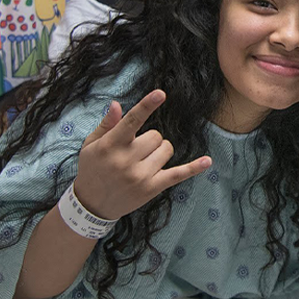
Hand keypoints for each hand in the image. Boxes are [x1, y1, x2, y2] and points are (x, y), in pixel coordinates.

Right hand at [74, 89, 211, 219]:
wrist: (91, 204)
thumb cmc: (92, 169)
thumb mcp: (91, 145)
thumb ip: (107, 125)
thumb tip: (116, 104)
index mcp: (110, 145)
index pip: (132, 121)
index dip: (147, 106)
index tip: (161, 93)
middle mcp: (126, 160)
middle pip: (156, 136)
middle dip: (149, 140)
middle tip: (134, 151)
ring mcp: (140, 175)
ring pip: (166, 149)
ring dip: (159, 152)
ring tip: (142, 162)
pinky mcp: (152, 188)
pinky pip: (177, 174)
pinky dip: (193, 168)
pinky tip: (207, 161)